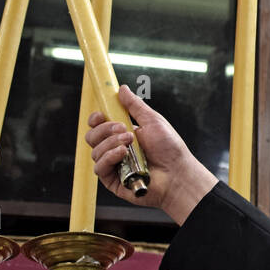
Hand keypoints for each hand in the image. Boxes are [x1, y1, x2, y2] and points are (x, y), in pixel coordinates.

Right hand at [85, 85, 217, 223]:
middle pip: (92, 137)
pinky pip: (99, 168)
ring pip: (95, 151)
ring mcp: (113, 166)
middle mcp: (115, 150)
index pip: (98, 126)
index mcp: (122, 135)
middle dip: (105, 130)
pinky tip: (122, 154)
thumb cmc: (169, 149)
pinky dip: (109, 157)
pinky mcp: (113, 181)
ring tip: (130, 143)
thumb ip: (135, 106)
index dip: (96, 119)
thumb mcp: (152, 121)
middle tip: (124, 129)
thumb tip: (122, 89)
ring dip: (111, 143)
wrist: (178, 172)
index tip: (101, 115)